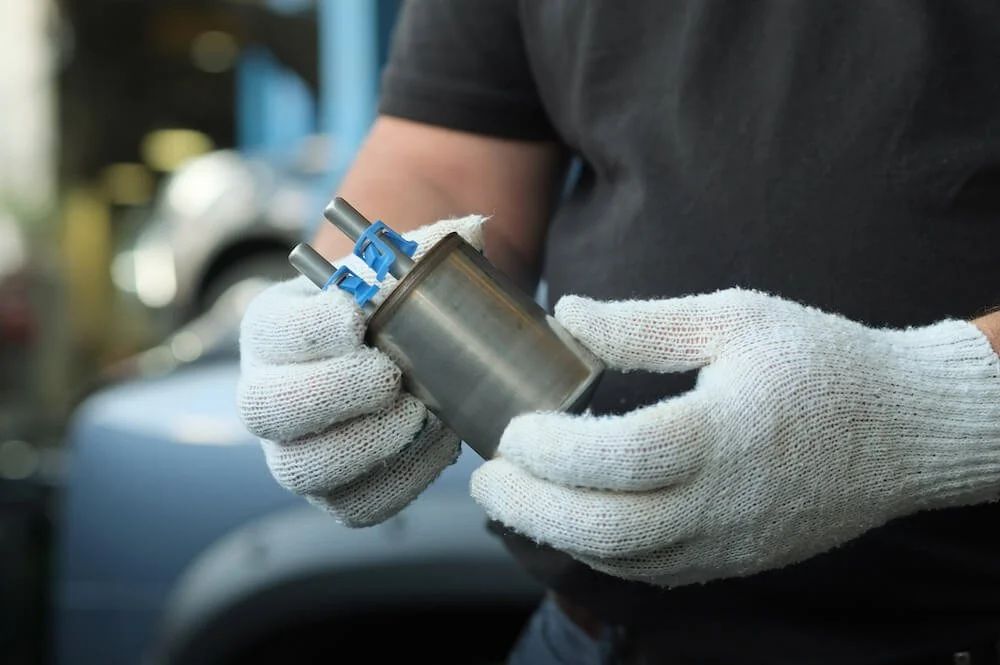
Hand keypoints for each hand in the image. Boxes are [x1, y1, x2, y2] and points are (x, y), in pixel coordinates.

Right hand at [238, 215, 484, 525]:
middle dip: (331, 392)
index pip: (270, 331)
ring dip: (366, 444)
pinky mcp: (333, 493)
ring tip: (420, 413)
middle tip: (389, 375)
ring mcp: (294, 451)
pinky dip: (401, 480)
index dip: (309, 329)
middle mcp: (267, 394)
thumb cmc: (389, 309)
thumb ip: (426, 249)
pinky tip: (438, 443)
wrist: (395, 356)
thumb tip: (474, 230)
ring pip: (301, 469)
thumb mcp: (396, 270)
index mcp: (272, 330)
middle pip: (265, 409)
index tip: (357, 317)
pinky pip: (354, 506)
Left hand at [471, 288, 999, 586]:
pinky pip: (650, 571)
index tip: (513, 427)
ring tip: (515, 496)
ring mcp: (728, 541)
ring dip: (554, 533)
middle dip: (528, 507)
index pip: (615, 458)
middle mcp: (722, 501)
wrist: (901, 429)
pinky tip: (573, 517)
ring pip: (621, 560)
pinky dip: (597, 550)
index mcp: (721, 433)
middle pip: (604, 528)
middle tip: (486, 477)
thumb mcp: (735, 318)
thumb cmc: (821, 363)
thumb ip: (644, 325)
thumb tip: (566, 314)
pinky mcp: (734, 558)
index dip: (549, 449)